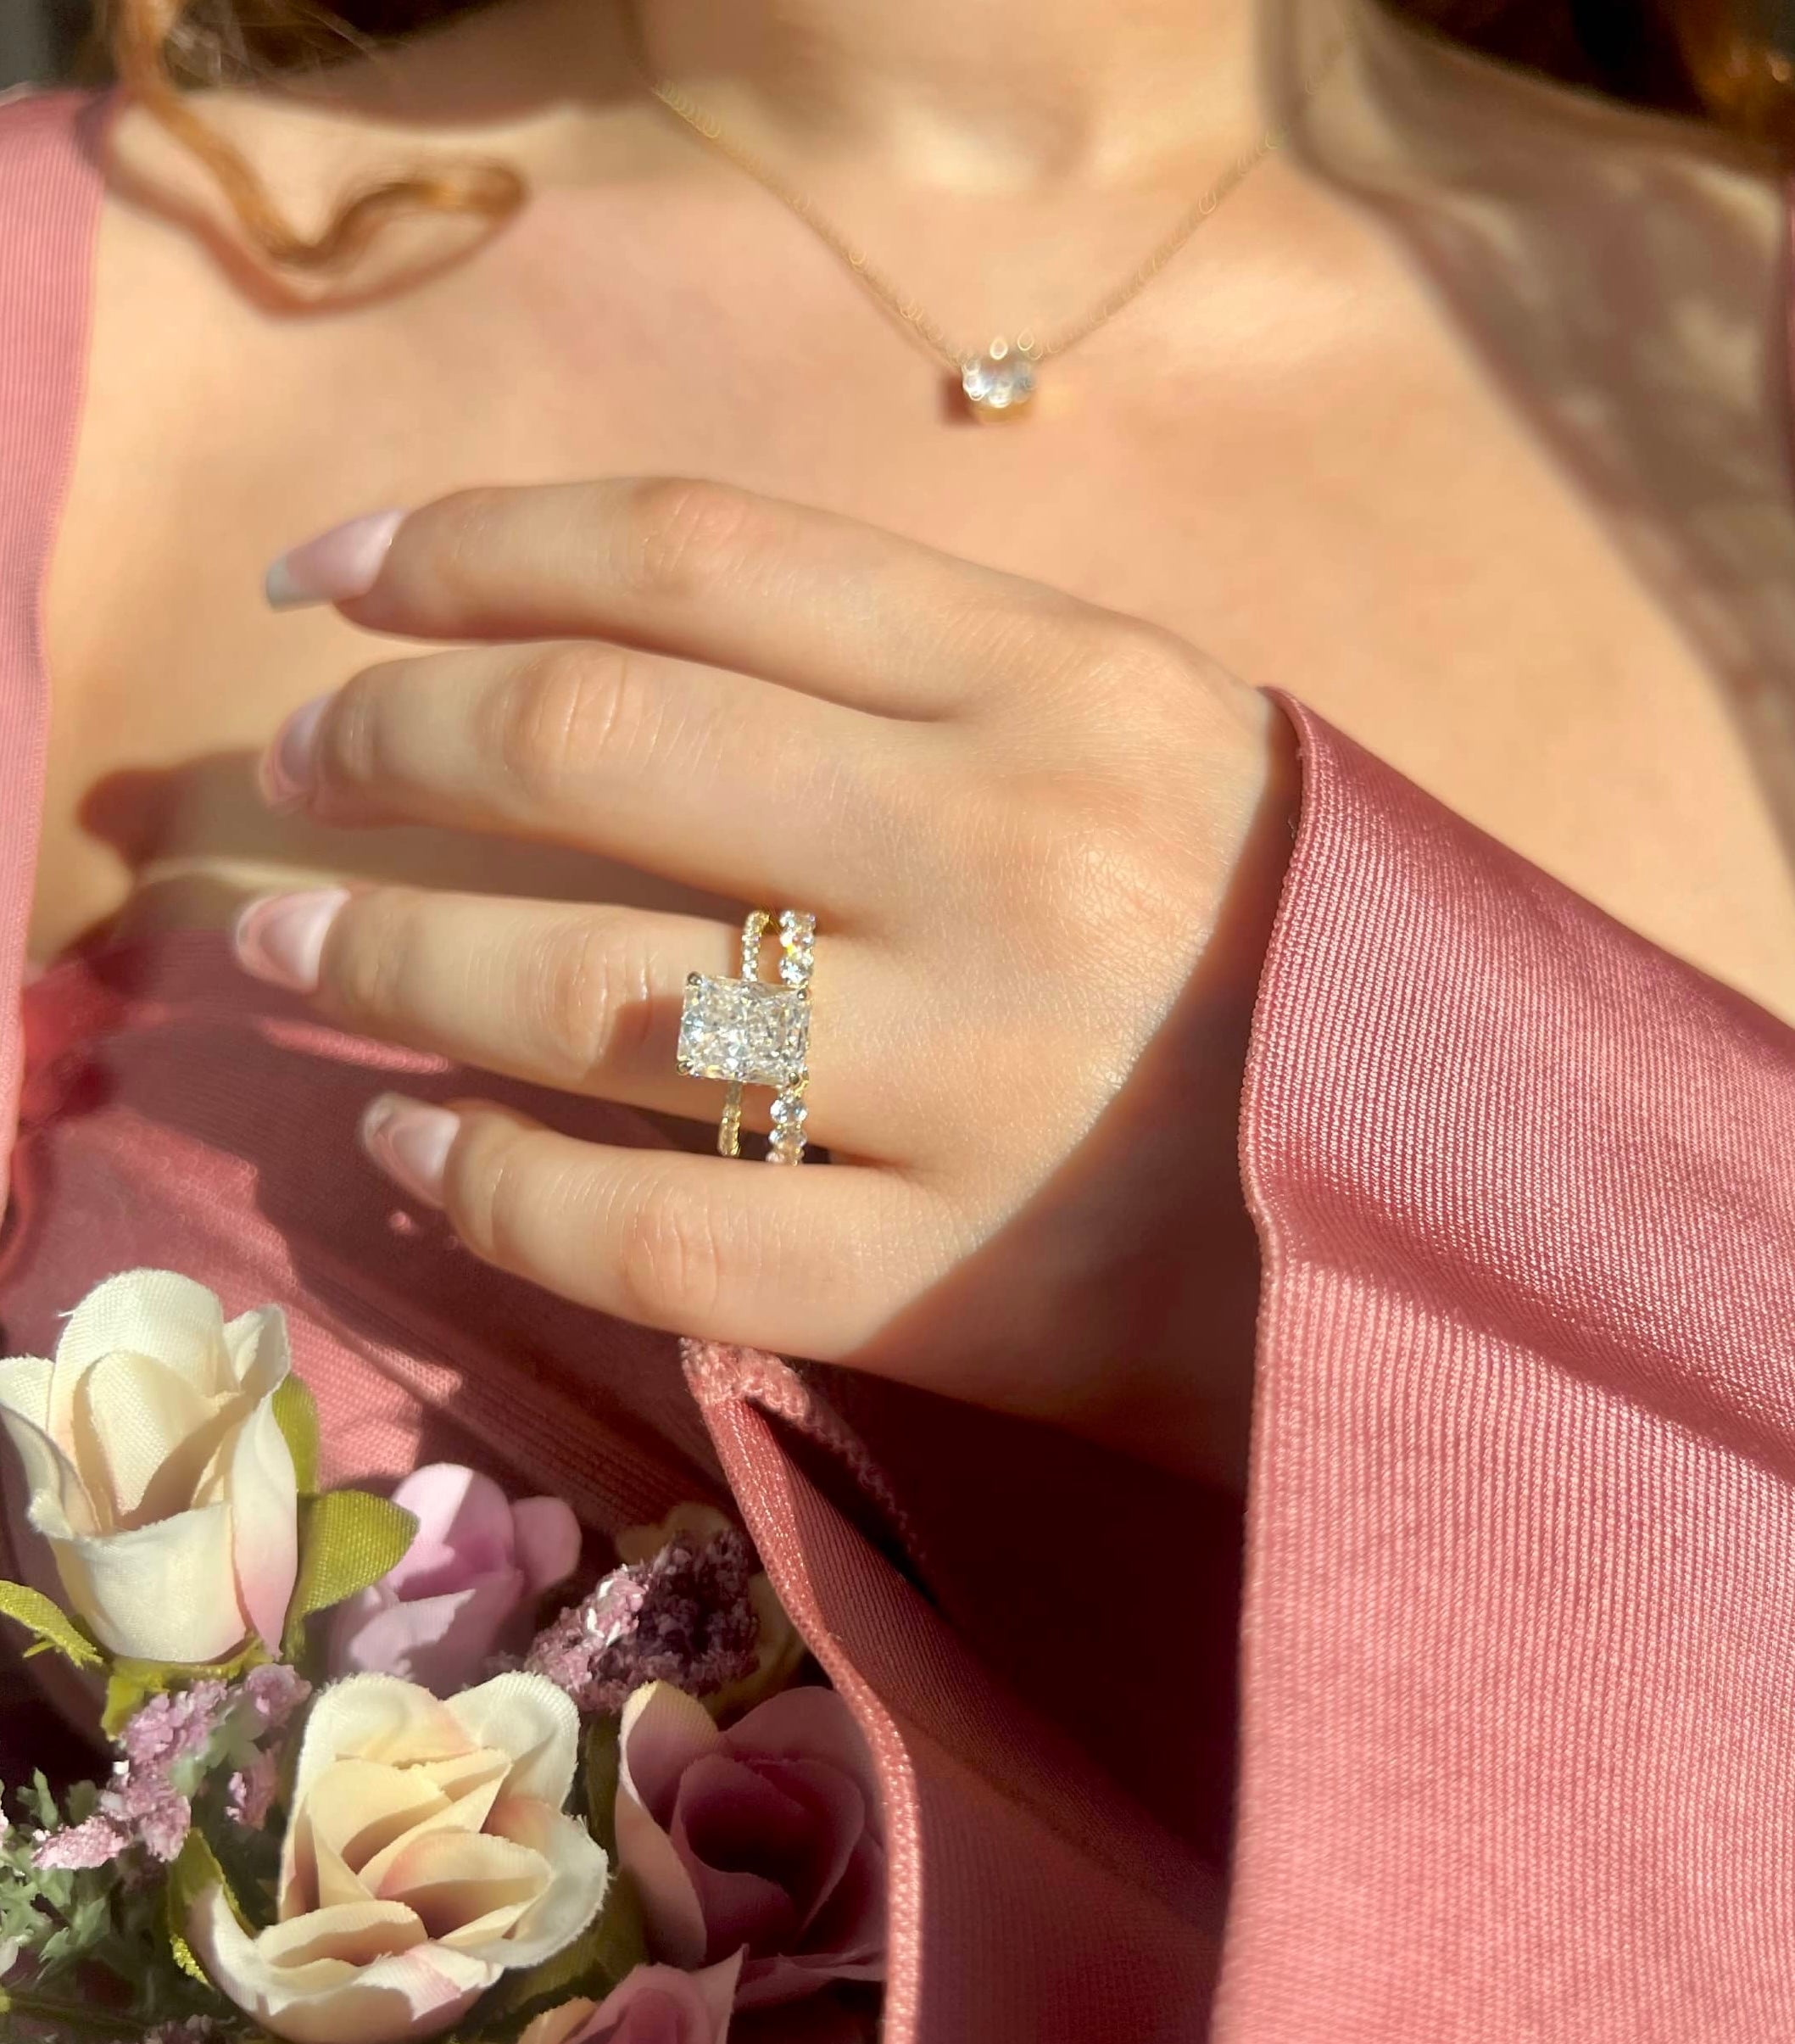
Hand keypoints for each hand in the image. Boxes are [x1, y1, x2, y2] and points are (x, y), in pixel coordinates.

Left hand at [238, 480, 1297, 1483]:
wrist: (1462, 1221)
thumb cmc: (1290, 956)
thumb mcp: (1159, 741)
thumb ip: (932, 675)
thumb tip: (618, 652)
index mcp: (1072, 683)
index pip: (698, 553)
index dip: (472, 548)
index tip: (335, 579)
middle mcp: (1013, 853)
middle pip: (593, 745)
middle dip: (386, 746)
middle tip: (294, 775)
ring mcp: (980, 1084)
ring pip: (587, 995)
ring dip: (387, 961)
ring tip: (293, 953)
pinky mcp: (956, 1288)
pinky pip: (649, 1239)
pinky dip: (489, 1190)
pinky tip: (417, 1153)